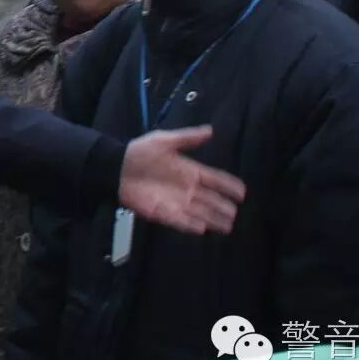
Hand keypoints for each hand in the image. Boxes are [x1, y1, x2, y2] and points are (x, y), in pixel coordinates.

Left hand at [119, 126, 245, 234]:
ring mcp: (176, 202)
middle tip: (235, 213)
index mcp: (190, 171)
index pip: (215, 179)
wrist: (116, 168)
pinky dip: (191, 225)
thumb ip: (187, 138)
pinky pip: (181, 221)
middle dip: (224, 207)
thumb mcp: (164, 141)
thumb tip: (211, 130)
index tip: (242, 192)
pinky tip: (202, 229)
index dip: (229, 186)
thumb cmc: (140, 152)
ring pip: (200, 213)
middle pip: (211, 200)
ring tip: (228, 226)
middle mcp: (187, 189)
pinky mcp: (163, 213)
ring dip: (213, 219)